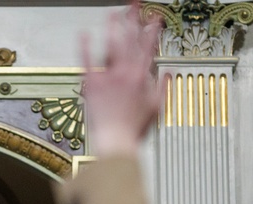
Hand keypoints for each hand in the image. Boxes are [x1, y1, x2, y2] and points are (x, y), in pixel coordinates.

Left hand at [81, 0, 164, 156]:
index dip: (152, 30)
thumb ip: (163, 87)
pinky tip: (84, 34)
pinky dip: (85, 47)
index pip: (149, 47)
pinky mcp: (92, 85)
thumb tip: (169, 73)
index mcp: (141, 78)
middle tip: (133, 6)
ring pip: (110, 46)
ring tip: (112, 13)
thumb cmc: (134, 129)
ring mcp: (108, 78)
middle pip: (129, 41)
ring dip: (112, 27)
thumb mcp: (156, 108)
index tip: (154, 18)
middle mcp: (125, 74)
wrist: (115, 142)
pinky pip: (87, 61)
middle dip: (132, 20)